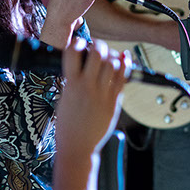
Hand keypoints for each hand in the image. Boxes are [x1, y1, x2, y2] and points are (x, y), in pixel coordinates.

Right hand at [54, 39, 127, 158]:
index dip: (76, 43)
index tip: (78, 43)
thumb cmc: (68, 125)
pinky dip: (125, 65)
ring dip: (111, 56)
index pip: (72, 52)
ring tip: (108, 58)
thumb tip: (83, 64)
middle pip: (97, 53)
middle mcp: (87, 87)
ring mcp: (102, 94)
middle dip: (98, 45)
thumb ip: (73, 81)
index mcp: (71, 85)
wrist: (78, 147)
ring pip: (113, 63)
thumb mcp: (64, 99)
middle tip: (97, 48)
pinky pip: (123, 78)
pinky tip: (123, 60)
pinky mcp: (114, 102)